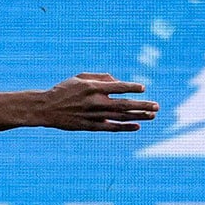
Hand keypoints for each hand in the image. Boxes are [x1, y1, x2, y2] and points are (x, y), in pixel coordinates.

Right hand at [39, 72, 158, 131]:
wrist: (47, 109)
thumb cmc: (65, 90)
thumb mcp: (80, 78)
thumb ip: (101, 77)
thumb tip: (119, 82)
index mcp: (92, 87)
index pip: (118, 87)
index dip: (132, 87)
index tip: (143, 88)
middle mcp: (95, 102)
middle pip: (124, 104)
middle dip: (142, 105)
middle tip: (157, 106)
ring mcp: (94, 115)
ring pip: (121, 117)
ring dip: (138, 116)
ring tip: (152, 115)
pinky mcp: (91, 126)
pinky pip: (112, 127)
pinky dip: (125, 127)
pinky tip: (137, 126)